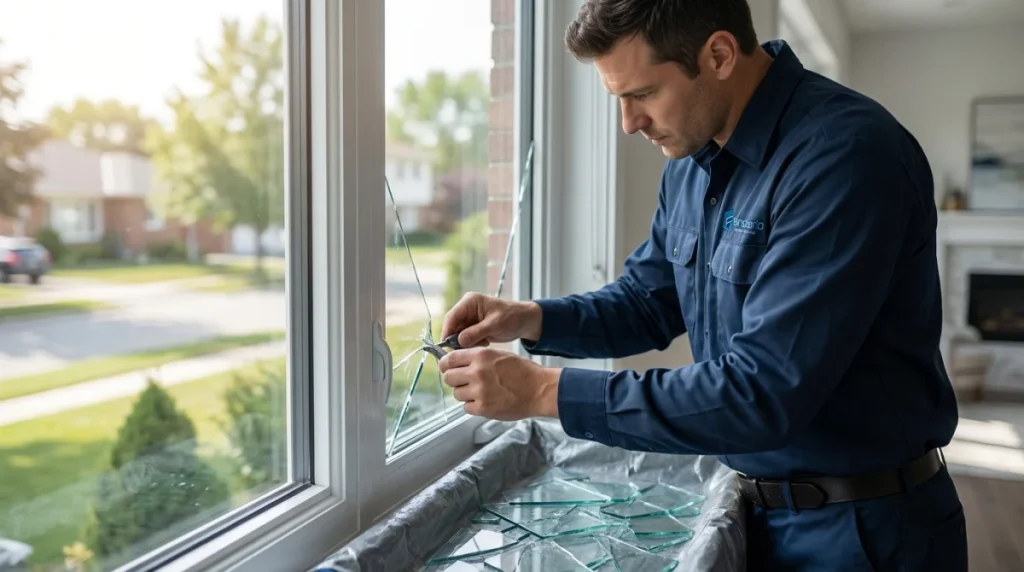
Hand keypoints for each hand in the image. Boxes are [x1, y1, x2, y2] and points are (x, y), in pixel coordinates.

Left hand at [438, 347, 559, 420]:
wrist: (539, 390)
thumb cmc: (522, 371)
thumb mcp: (499, 355)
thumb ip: (478, 357)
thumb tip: (457, 362)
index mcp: (481, 356)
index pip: (450, 359)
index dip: (446, 365)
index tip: (447, 368)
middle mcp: (477, 372)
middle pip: (449, 378)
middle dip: (454, 380)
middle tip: (464, 382)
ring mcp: (479, 391)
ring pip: (457, 394)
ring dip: (465, 394)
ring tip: (480, 392)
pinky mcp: (483, 408)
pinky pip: (466, 407)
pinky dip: (473, 405)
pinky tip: (486, 401)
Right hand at [441, 292, 542, 347]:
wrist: (524, 321)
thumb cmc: (512, 317)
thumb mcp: (495, 325)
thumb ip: (476, 332)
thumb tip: (459, 341)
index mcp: (470, 302)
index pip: (451, 317)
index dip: (447, 332)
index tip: (447, 346)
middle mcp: (467, 309)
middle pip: (452, 327)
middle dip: (457, 339)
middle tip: (466, 350)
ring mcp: (470, 319)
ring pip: (458, 334)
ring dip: (466, 342)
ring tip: (482, 343)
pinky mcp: (473, 328)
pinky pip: (466, 338)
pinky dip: (472, 343)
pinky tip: (485, 342)